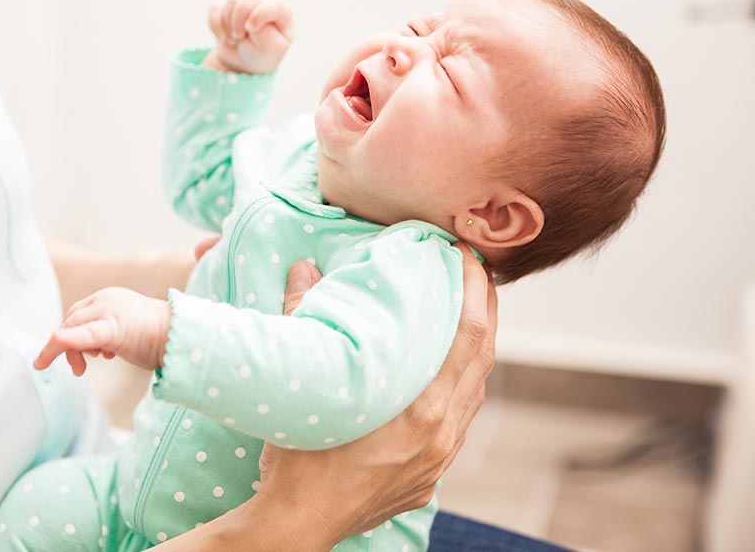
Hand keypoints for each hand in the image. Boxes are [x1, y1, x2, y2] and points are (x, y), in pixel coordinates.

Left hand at [33, 287, 171, 375]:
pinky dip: (66, 340)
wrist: (182, 337)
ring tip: (81, 369)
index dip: (70, 334)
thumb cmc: (158, 338)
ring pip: (72, 327)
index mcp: (108, 297)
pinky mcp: (112, 327)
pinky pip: (83, 334)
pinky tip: (55, 342)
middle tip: (77, 369)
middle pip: (71, 320)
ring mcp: (108, 310)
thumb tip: (91, 349)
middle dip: (66, 346)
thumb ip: (106, 333)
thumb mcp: (125, 330)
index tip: (73, 356)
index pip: (78, 313)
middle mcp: (105, 299)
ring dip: (69, 351)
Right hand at [203, 0, 292, 73]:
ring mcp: (244, 1)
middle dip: (240, 20)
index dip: (259, 15)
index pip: (274, 4)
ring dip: (228, 25)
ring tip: (234, 40)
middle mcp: (263, 1)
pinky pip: (215, 9)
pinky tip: (223, 36)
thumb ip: (264, 30)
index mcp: (282, 12)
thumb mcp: (271, 48)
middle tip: (239, 37)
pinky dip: (216, 26)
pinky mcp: (225, 5)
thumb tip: (248, 16)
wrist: (242, 63)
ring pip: (231, 0)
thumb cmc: (262, 54)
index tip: (251, 30)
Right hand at [248, 243, 497, 545]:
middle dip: (485, 309)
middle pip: (483, 359)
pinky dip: (462, 385)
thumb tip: (304, 268)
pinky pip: (460, 420)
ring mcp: (439, 459)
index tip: (469, 256)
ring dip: (478, 348)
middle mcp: (441, 434)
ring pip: (475, 392)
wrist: (297, 525)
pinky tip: (448, 373)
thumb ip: (304, 318)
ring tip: (469, 313)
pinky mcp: (430, 476)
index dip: (475, 291)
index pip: (468, 335)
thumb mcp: (302, 384)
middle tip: (478, 271)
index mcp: (420, 409)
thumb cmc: (296, 459)